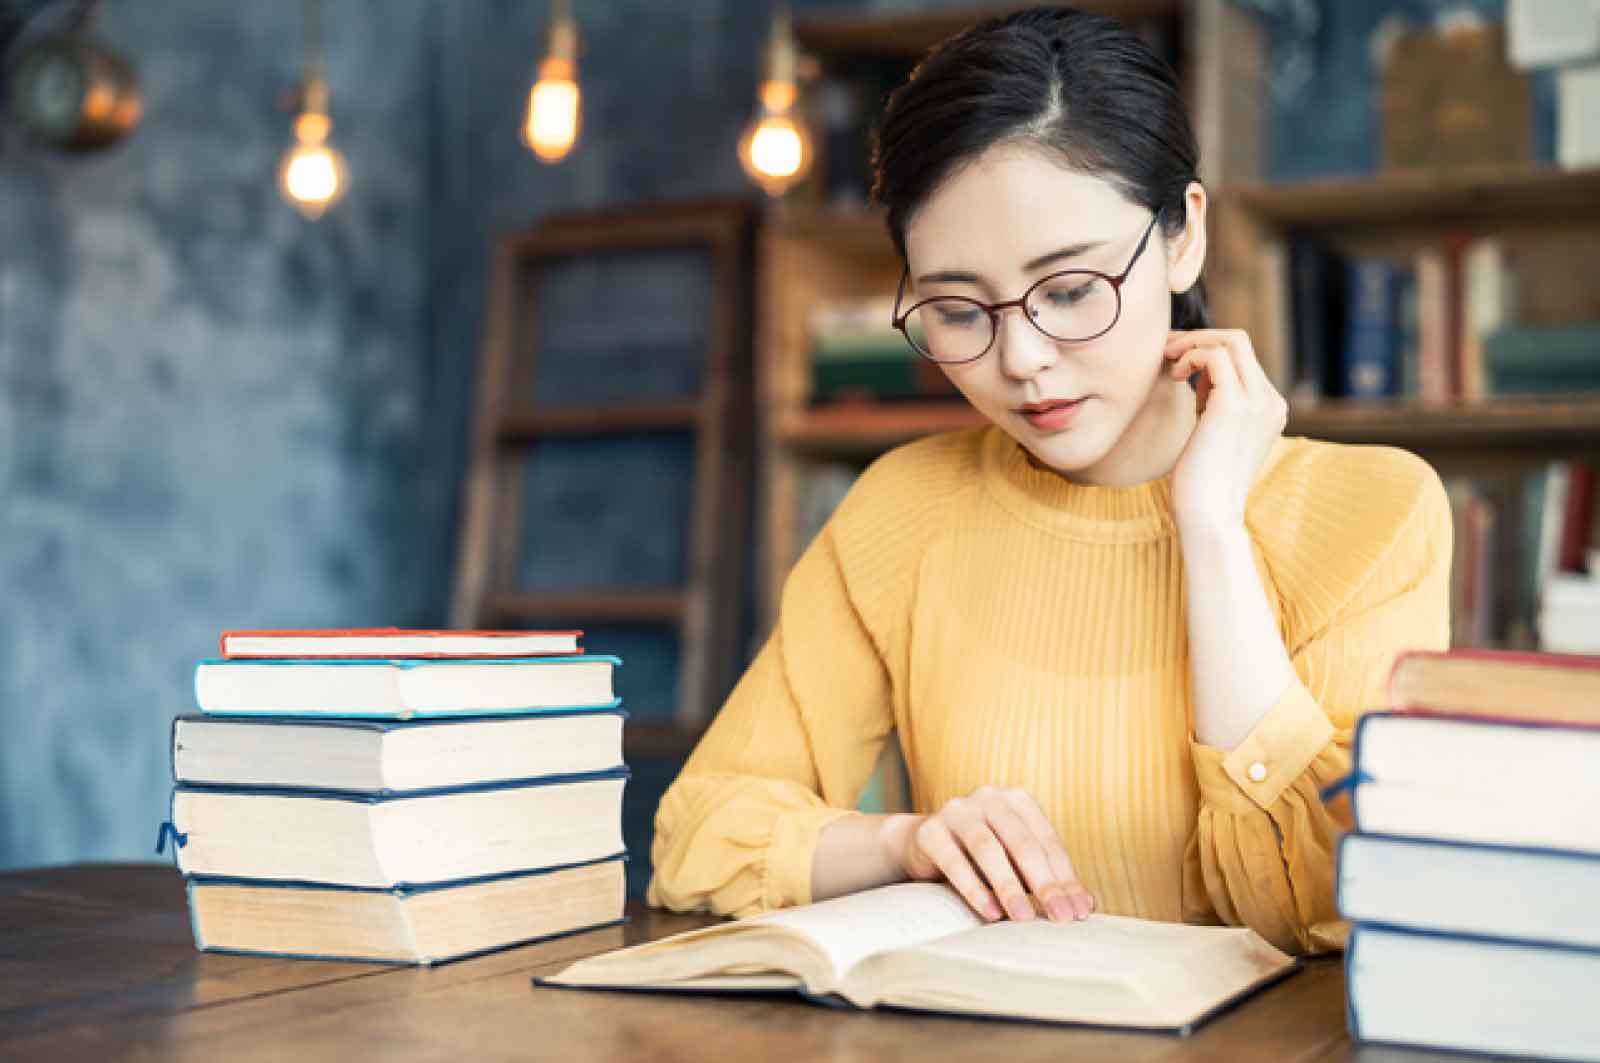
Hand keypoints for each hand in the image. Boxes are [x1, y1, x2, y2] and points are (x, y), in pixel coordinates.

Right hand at [884, 786, 1093, 923]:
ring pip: (988, 847)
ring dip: (1009, 886)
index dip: (1066, 877)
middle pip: (1022, 842)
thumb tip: (1085, 905)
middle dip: (1044, 883)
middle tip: (1061, 917)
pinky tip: (990, 912)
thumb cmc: (981, 857)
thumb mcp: (1015, 862)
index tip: (1080, 911)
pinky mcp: (929, 831)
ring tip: (1024, 918)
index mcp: (1017, 800)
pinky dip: (974, 889)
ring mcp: (956, 810)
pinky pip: (954, 861)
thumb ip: (1044, 877)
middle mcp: (988, 798)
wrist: (922, 844)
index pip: (1047, 841)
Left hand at [1163, 329, 1286, 530]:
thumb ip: (1215, 402)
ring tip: (1167, 363)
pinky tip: (1173, 377)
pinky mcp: (1234, 404)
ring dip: (1191, 344)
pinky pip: (1214, 355)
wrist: (1208, 517)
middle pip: (1239, 341)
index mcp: (1269, 408)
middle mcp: (1270, 401)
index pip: (1243, 358)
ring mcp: (1257, 401)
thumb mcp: (1214, 433)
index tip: (1176, 360)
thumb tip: (1198, 371)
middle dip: (1198, 338)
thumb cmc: (1201, 483)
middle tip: (1166, 351)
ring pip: (1230, 341)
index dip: (1206, 350)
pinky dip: (1189, 356)